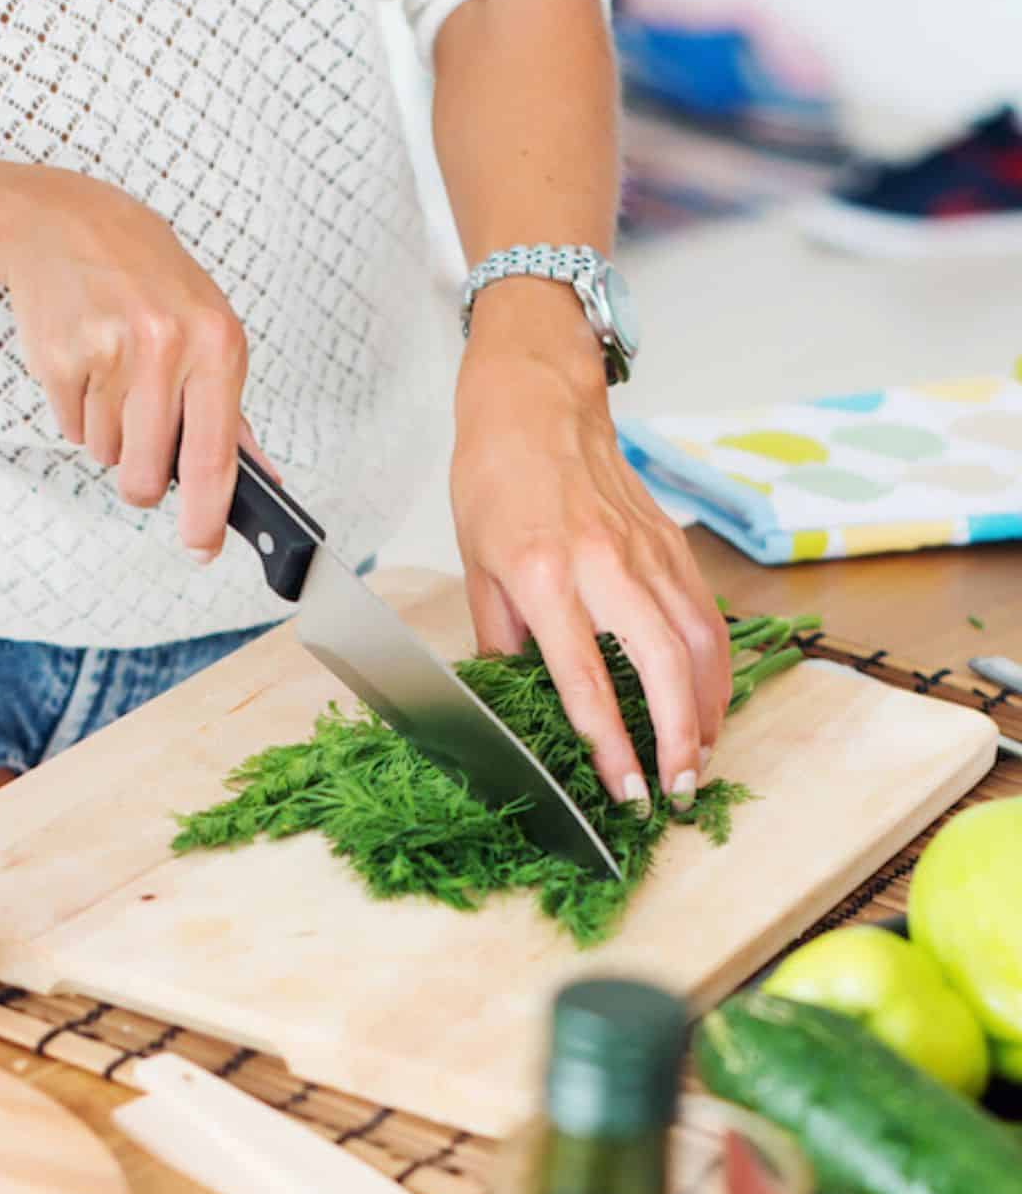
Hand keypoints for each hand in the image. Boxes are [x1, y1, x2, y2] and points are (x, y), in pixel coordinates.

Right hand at [0, 168, 276, 563]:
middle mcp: (166, 347)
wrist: (68, 222)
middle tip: (143, 445)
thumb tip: (262, 480)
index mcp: (217, 345)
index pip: (214, 459)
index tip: (202, 547)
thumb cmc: (151, 283)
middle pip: (148, 476)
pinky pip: (70, 429)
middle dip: (143, 481)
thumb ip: (232, 414)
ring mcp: (109, 351)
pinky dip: (78, 413)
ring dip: (110, 436)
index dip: (206, 517)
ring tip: (115, 377)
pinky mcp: (59, 357)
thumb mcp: (211, 332)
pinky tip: (87, 365)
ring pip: (108, 455)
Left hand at [451, 281, 730, 809]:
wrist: (537, 400)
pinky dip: (716, 667)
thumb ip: (501, 641)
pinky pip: (705, 615)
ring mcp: (646, 552)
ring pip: (697, 642)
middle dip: (676, 738)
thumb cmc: (496, 480)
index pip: (585, 679)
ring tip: (699, 760)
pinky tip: (710, 703)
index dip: (611, 745)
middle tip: (679, 791)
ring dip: (705, 710)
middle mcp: (604, 565)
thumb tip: (517, 703)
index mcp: (544, 576)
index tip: (626, 792)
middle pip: (660, 666)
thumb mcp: (477, 567)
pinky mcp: (670, 544)